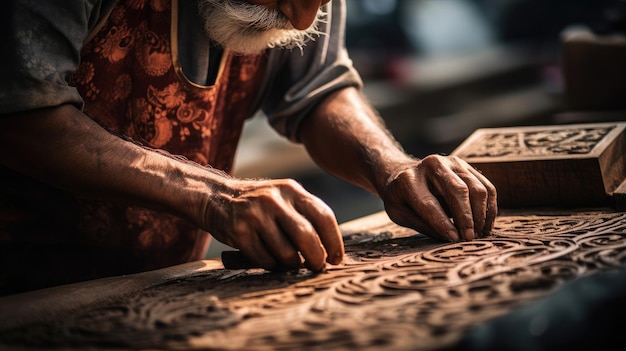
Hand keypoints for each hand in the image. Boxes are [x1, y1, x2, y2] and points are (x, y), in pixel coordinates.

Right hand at [203, 178, 343, 271]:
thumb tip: (330, 250)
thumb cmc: (258, 204)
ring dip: (291, 264)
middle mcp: (274, 200)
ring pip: (286, 253)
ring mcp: (256, 215)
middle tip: (317, 267)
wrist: (216, 196)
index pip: (324, 216)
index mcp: (291, 190)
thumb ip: (305, 215)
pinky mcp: (239, 232)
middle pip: (307, 237)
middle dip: (316, 258)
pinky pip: (265, 260)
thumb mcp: (283, 197)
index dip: (334, 241)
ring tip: (288, 261)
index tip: (336, 259)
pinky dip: (271, 265)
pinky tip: (267, 257)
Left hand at [379, 155, 496, 241]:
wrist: (402, 173)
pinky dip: (489, 207)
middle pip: (458, 191)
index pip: (429, 203)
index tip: (454, 239)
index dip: (443, 222)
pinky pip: (486, 187)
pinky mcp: (466, 166)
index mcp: (408, 179)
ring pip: (476, 188)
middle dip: (467, 218)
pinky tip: (485, 224)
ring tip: (479, 234)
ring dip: (481, 214)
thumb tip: (451, 238)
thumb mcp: (400, 214)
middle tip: (469, 239)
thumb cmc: (400, 198)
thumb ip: (423, 224)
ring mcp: (451, 162)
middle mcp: (431, 165)